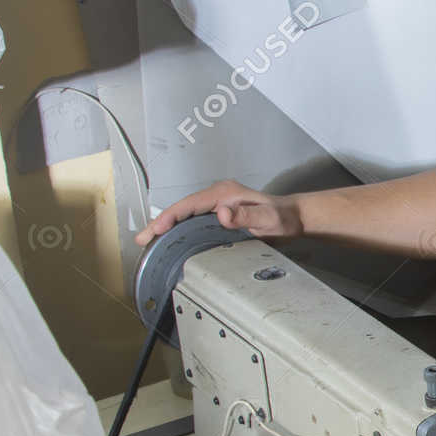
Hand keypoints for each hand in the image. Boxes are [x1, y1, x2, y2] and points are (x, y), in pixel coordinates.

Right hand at [133, 180, 301, 246]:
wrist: (293, 217)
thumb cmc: (283, 217)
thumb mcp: (268, 218)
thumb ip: (247, 215)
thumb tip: (222, 213)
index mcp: (224, 193)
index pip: (189, 204)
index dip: (170, 216)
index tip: (157, 229)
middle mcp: (217, 196)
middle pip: (182, 209)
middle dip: (160, 223)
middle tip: (142, 239)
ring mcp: (217, 205)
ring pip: (185, 215)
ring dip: (166, 227)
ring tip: (148, 242)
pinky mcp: (219, 214)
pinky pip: (193, 220)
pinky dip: (178, 229)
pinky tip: (169, 240)